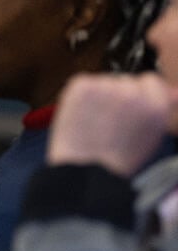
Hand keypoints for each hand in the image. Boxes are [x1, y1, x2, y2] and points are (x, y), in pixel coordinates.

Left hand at [47, 72, 177, 175]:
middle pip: (126, 81)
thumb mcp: (151, 136)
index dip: (140, 94)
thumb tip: (171, 92)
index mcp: (156, 105)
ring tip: (93, 122)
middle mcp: (134, 92)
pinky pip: (83, 84)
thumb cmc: (116, 160)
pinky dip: (80, 96)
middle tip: (108, 120)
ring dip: (99, 96)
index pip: (151, 81)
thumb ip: (159, 110)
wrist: (85, 169)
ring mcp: (106, 86)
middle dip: (119, 96)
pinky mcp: (82, 86)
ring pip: (104, 83)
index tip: (130, 107)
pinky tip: (80, 116)